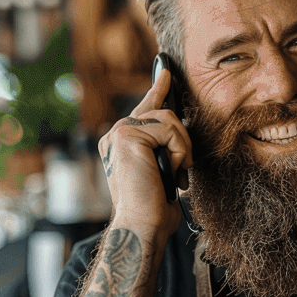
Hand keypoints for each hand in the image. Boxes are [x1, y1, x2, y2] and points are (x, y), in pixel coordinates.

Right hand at [98, 66, 191, 243]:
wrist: (142, 226)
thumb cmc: (153, 208)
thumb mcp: (162, 170)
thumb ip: (163, 147)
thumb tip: (179, 128)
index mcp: (120, 142)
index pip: (145, 108)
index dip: (158, 88)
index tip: (166, 70)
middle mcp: (115, 134)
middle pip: (164, 113)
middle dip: (181, 143)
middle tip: (179, 173)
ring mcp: (119, 132)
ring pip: (170, 120)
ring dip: (181, 150)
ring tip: (173, 175)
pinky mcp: (128, 135)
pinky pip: (170, 130)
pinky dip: (178, 153)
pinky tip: (169, 172)